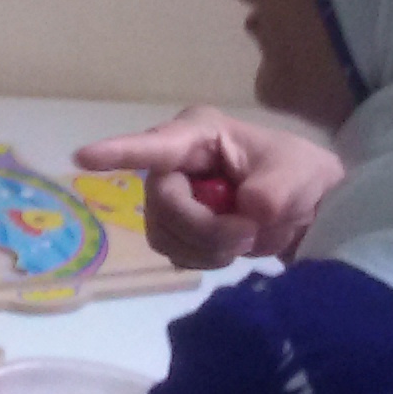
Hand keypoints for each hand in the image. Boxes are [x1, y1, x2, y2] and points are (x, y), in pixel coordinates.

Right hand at [74, 105, 344, 266]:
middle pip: (163, 203)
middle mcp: (174, 162)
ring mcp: (172, 195)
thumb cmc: (301, 176)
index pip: (155, 146)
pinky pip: (173, 251)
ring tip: (246, 238)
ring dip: (207, 247)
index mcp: (199, 134)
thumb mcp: (301, 174)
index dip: (119, 152)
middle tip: (247, 234)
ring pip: (164, 232)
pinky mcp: (175, 227)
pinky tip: (229, 249)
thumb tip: (250, 208)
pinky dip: (205, 259)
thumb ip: (277, 190)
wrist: (309, 212)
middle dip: (205, 228)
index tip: (82, 158)